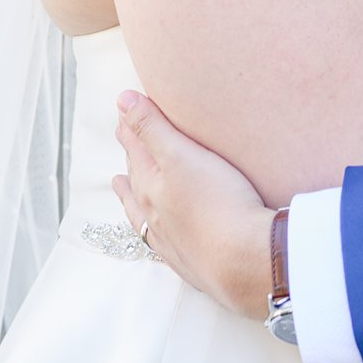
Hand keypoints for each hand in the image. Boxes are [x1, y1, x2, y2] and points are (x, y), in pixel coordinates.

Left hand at [111, 90, 276, 318]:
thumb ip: (152, 127)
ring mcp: (169, 239)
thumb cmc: (217, 202)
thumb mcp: (182, 155)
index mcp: (151, 183)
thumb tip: (122, 100)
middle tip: (124, 138)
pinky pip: (159, 240)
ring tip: (120, 183)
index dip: (131, 127)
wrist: (241, 263)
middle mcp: (153, 212)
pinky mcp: (188, 260)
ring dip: (130, 193)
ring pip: (141, 210)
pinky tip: (153, 233)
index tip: (124, 113)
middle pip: (137, 176)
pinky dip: (150, 229)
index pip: (136, 148)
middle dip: (131, 155)